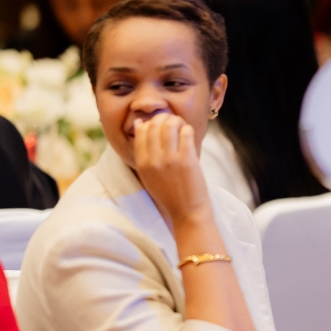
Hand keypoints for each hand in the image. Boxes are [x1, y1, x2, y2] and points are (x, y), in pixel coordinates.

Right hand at [133, 113, 211, 227]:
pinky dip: (188, 129)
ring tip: (182, 126)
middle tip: (173, 122)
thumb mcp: (148, 175)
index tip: (159, 125)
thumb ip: (143, 152)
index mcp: (142, 163)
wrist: (187, 212)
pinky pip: (186, 134)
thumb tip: (141, 124)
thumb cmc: (169, 193)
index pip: (141, 132)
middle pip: (155, 125)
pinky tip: (189, 133)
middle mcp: (154, 160)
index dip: (151, 123)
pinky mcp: (188, 160)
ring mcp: (171, 160)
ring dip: (177, 121)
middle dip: (164, 118)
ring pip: (170, 126)